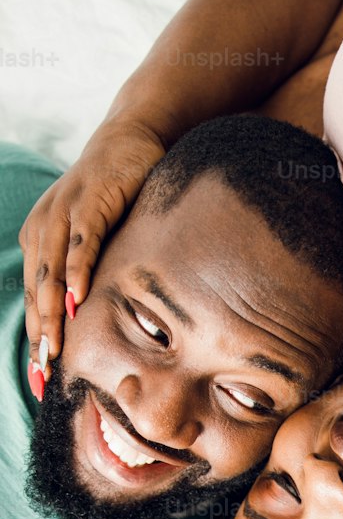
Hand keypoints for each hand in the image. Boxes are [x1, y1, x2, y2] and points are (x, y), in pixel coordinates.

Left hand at [18, 116, 165, 391]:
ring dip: (51, 312)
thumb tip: (97, 321)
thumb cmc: (118, 195)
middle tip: (43, 375)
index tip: (40, 379)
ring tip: (54, 347)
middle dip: (39, 336)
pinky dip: (76, 271)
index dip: (37, 340)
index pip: (36, 300)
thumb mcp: (99, 240)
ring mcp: (63, 214)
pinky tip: (77, 298)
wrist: (131, 139)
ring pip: (51, 272)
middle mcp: (43, 229)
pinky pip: (80, 242)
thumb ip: (91, 274)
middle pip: (37, 292)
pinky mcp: (88, 201)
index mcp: (41, 243)